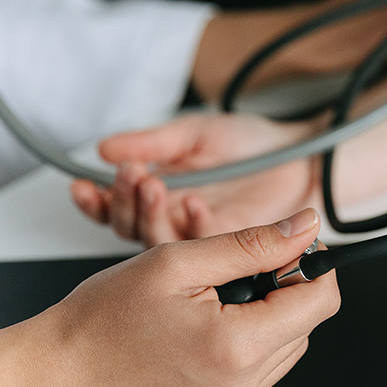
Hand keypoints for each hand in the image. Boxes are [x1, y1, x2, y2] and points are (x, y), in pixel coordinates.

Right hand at [0, 209, 339, 386]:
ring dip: (259, 323)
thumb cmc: (100, 319)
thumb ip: (252, 243)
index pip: (320, 303)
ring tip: (206, 307)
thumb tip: (305, 228)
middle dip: (279, 293)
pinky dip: (238, 353)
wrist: (54, 374)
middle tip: (227, 276)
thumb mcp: (178, 261)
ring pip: (280, 353)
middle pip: (302, 328)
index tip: (288, 249)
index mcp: (235, 349)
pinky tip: (197, 338)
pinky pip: (252, 380)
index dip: (311, 267)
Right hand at [71, 113, 320, 246]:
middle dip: (124, 202)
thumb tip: (104, 149)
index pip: (118, 209)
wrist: (303, 154)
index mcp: (163, 198)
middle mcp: (178, 225)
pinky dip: (195, 224)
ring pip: (162, 243)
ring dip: (152, 214)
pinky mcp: (231, 252)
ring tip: (154, 185)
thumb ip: (153, 142)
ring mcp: (203, 243)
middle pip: (133, 230)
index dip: (98, 200)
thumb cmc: (254, 144)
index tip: (83, 184)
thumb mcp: (196, 133)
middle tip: (132, 175)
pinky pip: (205, 247)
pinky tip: (193, 202)